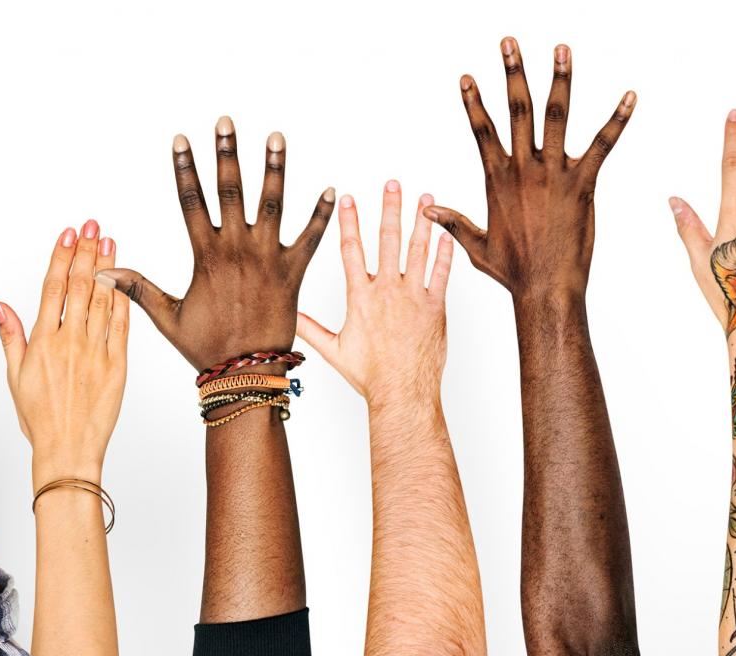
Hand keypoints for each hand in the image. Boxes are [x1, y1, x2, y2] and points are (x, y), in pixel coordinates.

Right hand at [0, 221, 128, 485]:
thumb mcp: (15, 376)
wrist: (68, 450)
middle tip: (93, 224)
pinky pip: (122, 326)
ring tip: (109, 240)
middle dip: (86, 251)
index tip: (69, 233)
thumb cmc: (39, 418)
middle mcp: (70, 343)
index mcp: (43, 343)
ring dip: (106, 267)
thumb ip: (10, 335)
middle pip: (80, 286)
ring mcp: (96, 353)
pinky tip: (123, 279)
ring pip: (102, 300)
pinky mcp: (118, 366)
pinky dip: (122, 300)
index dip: (62, 257)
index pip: (53, 288)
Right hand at [98, 117, 334, 370]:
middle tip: (226, 122)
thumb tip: (100, 273)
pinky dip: (320, 215)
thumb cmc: (207, 348)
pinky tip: (330, 188)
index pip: (192, 202)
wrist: (246, 374)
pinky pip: (311, 239)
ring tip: (276, 136)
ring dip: (274, 168)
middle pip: (231, 191)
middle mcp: (237, 251)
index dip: (185, 169)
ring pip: (272, 204)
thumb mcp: (168, 317)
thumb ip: (138, 288)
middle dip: (227, 154)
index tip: (182, 139)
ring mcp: (267, 259)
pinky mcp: (293, 273)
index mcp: (206, 257)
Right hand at [297, 182, 452, 407]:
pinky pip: (441, 274)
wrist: (402, 392)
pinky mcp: (435, 307)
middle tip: (393, 183)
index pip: (351, 249)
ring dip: (421, 221)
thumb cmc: (369, 376)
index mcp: (360, 297)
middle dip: (390, 208)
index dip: (348, 221)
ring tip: (426, 198)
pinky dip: (445, 252)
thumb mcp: (334, 350)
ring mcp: (413, 297)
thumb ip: (311, 329)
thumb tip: (288, 317)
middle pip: (387, 240)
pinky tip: (447, 233)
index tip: (346, 198)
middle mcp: (387, 291)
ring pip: (418, 250)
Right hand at [423, 37, 634, 299]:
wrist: (545, 288)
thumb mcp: (476, 246)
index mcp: (498, 180)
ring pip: (556, 116)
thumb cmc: (513, 271)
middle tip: (510, 44)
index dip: (474, 102)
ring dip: (560, 80)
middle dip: (513, 73)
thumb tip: (429, 212)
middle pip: (517, 110)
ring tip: (562, 49)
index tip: (468, 77)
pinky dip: (617, 120)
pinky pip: (602, 145)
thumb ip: (454, 223)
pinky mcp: (583, 184)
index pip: (482, 131)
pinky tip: (629, 97)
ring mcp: (554, 174)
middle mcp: (524, 169)